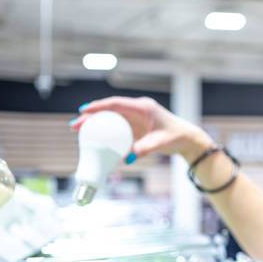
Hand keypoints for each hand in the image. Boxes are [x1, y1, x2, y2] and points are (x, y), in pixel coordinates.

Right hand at [69, 96, 212, 161]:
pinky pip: (116, 126)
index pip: (116, 104)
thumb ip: (144, 149)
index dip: (98, 107)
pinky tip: (93, 137)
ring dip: (95, 122)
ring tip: (78, 130)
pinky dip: (104, 130)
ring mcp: (136, 117)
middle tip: (75, 125)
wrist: (186, 138)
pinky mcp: (135, 126)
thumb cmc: (176, 137)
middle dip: (91, 116)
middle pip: (109, 110)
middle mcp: (137, 109)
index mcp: (143, 107)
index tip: (83, 111)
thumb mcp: (160, 143)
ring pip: (111, 117)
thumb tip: (126, 157)